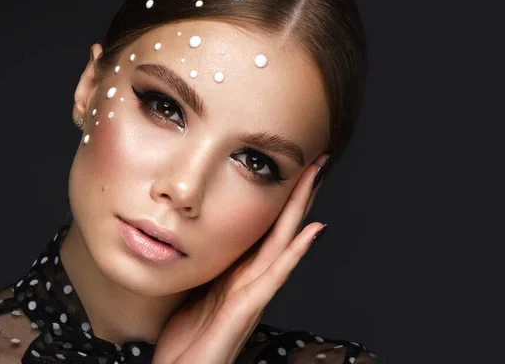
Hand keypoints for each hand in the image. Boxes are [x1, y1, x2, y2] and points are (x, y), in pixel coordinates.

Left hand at [152, 154, 331, 363]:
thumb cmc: (186, 343)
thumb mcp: (194, 294)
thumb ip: (208, 271)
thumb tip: (204, 242)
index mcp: (238, 275)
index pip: (264, 230)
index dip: (280, 200)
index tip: (291, 168)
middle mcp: (251, 281)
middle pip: (280, 229)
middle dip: (299, 194)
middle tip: (318, 160)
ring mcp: (252, 296)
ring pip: (283, 244)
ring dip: (302, 209)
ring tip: (317, 178)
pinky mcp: (245, 311)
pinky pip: (274, 276)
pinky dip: (295, 253)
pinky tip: (312, 231)